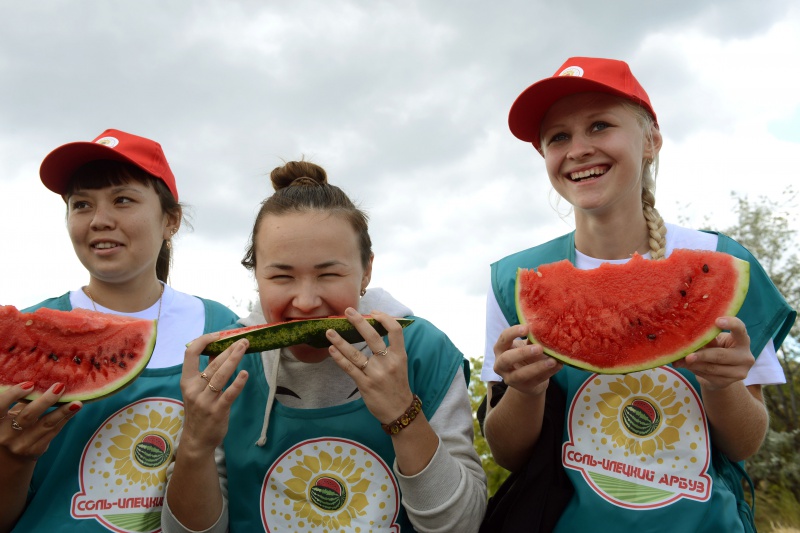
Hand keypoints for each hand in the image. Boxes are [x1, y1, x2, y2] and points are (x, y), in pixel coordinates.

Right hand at [0, 382, 81, 461]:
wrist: (11, 456)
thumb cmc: (9, 426)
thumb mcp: (7, 414)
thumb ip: (18, 401)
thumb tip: (40, 379)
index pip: (0, 407)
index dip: (13, 395)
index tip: (30, 384)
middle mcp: (6, 435)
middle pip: (27, 416)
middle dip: (45, 400)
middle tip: (59, 387)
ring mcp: (21, 444)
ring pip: (45, 424)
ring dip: (62, 411)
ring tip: (76, 402)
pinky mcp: (36, 449)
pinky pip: (54, 431)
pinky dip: (65, 417)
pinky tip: (75, 407)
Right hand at [178, 334, 248, 454]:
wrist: (196, 440)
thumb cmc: (199, 411)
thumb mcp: (196, 390)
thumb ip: (206, 371)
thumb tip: (218, 349)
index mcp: (186, 381)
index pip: (190, 354)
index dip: (204, 341)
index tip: (219, 335)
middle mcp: (194, 389)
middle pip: (212, 363)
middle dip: (228, 349)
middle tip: (243, 340)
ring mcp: (205, 401)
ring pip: (220, 375)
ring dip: (233, 359)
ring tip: (245, 347)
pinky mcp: (217, 411)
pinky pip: (228, 394)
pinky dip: (237, 383)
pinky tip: (245, 373)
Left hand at [326, 308, 413, 424]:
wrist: (399, 410)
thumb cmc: (397, 384)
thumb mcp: (401, 364)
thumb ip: (390, 349)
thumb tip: (371, 329)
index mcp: (400, 355)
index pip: (395, 330)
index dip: (385, 318)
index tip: (373, 312)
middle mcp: (388, 363)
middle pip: (373, 337)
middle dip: (359, 322)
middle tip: (347, 311)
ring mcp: (376, 374)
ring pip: (356, 354)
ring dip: (340, 341)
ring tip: (329, 331)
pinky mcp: (365, 385)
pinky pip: (349, 368)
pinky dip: (339, 358)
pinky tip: (331, 350)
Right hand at [493, 324, 560, 397]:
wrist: (528, 379)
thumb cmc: (526, 356)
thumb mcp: (525, 346)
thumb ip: (530, 340)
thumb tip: (543, 328)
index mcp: (500, 349)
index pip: (503, 339)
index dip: (513, 333)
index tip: (527, 328)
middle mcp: (500, 365)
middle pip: (507, 359)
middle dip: (523, 353)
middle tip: (539, 348)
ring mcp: (510, 378)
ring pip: (521, 374)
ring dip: (538, 367)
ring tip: (553, 360)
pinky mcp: (523, 387)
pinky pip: (536, 380)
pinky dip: (549, 372)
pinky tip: (558, 365)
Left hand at [672, 317, 753, 390]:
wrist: (723, 372)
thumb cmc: (718, 348)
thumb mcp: (715, 341)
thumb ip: (707, 339)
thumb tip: (689, 339)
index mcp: (743, 340)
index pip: (740, 330)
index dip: (731, 324)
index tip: (717, 321)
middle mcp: (745, 357)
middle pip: (721, 355)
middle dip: (702, 355)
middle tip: (687, 355)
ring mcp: (739, 372)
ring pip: (712, 368)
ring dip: (694, 364)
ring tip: (680, 361)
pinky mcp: (728, 383)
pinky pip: (708, 376)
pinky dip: (695, 371)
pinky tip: (686, 366)